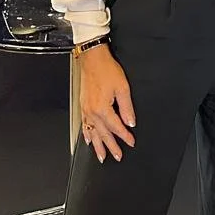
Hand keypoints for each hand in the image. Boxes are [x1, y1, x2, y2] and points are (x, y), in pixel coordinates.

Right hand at [78, 45, 135, 162]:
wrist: (93, 59)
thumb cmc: (106, 69)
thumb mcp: (123, 87)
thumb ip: (127, 107)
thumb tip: (131, 122)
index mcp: (102, 108)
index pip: (116, 127)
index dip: (125, 136)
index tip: (131, 142)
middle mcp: (92, 111)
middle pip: (104, 134)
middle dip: (111, 147)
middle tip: (118, 156)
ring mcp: (86, 109)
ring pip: (92, 132)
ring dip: (98, 146)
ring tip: (102, 156)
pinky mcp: (83, 105)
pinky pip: (84, 125)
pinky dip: (87, 135)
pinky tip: (89, 140)